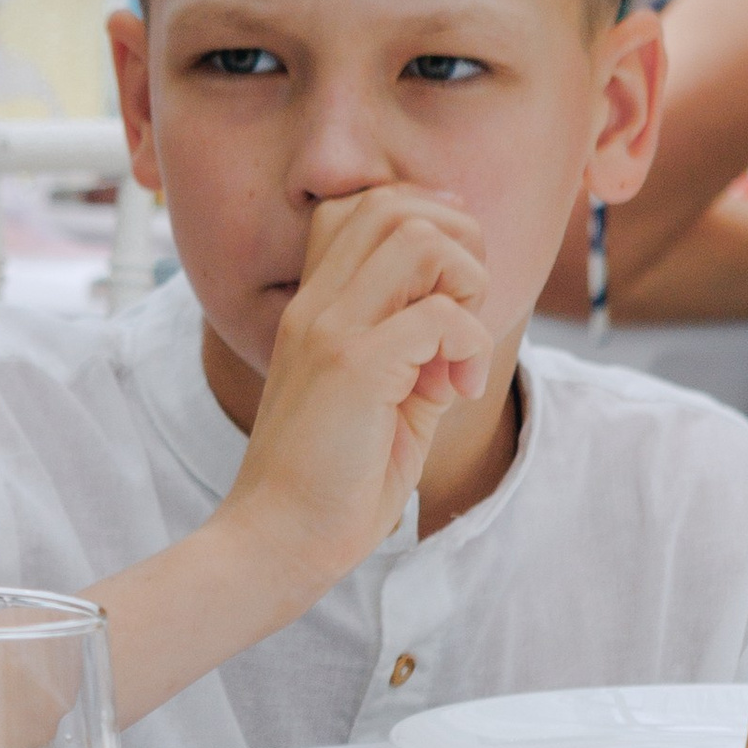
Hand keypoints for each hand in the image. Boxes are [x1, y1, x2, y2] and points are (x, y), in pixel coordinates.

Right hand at [212, 186, 493, 621]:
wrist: (277, 542)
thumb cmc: (332, 482)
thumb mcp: (384, 395)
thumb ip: (417, 347)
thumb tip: (465, 318)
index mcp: (315, 305)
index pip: (365, 205)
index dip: (429, 228)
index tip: (450, 297)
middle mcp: (316, 304)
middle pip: (398, 205)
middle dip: (460, 249)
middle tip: (464, 320)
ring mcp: (329, 329)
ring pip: (421, 239)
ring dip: (465, 288)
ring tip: (458, 354)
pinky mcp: (353, 368)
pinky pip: (440, 315)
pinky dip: (470, 346)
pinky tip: (456, 394)